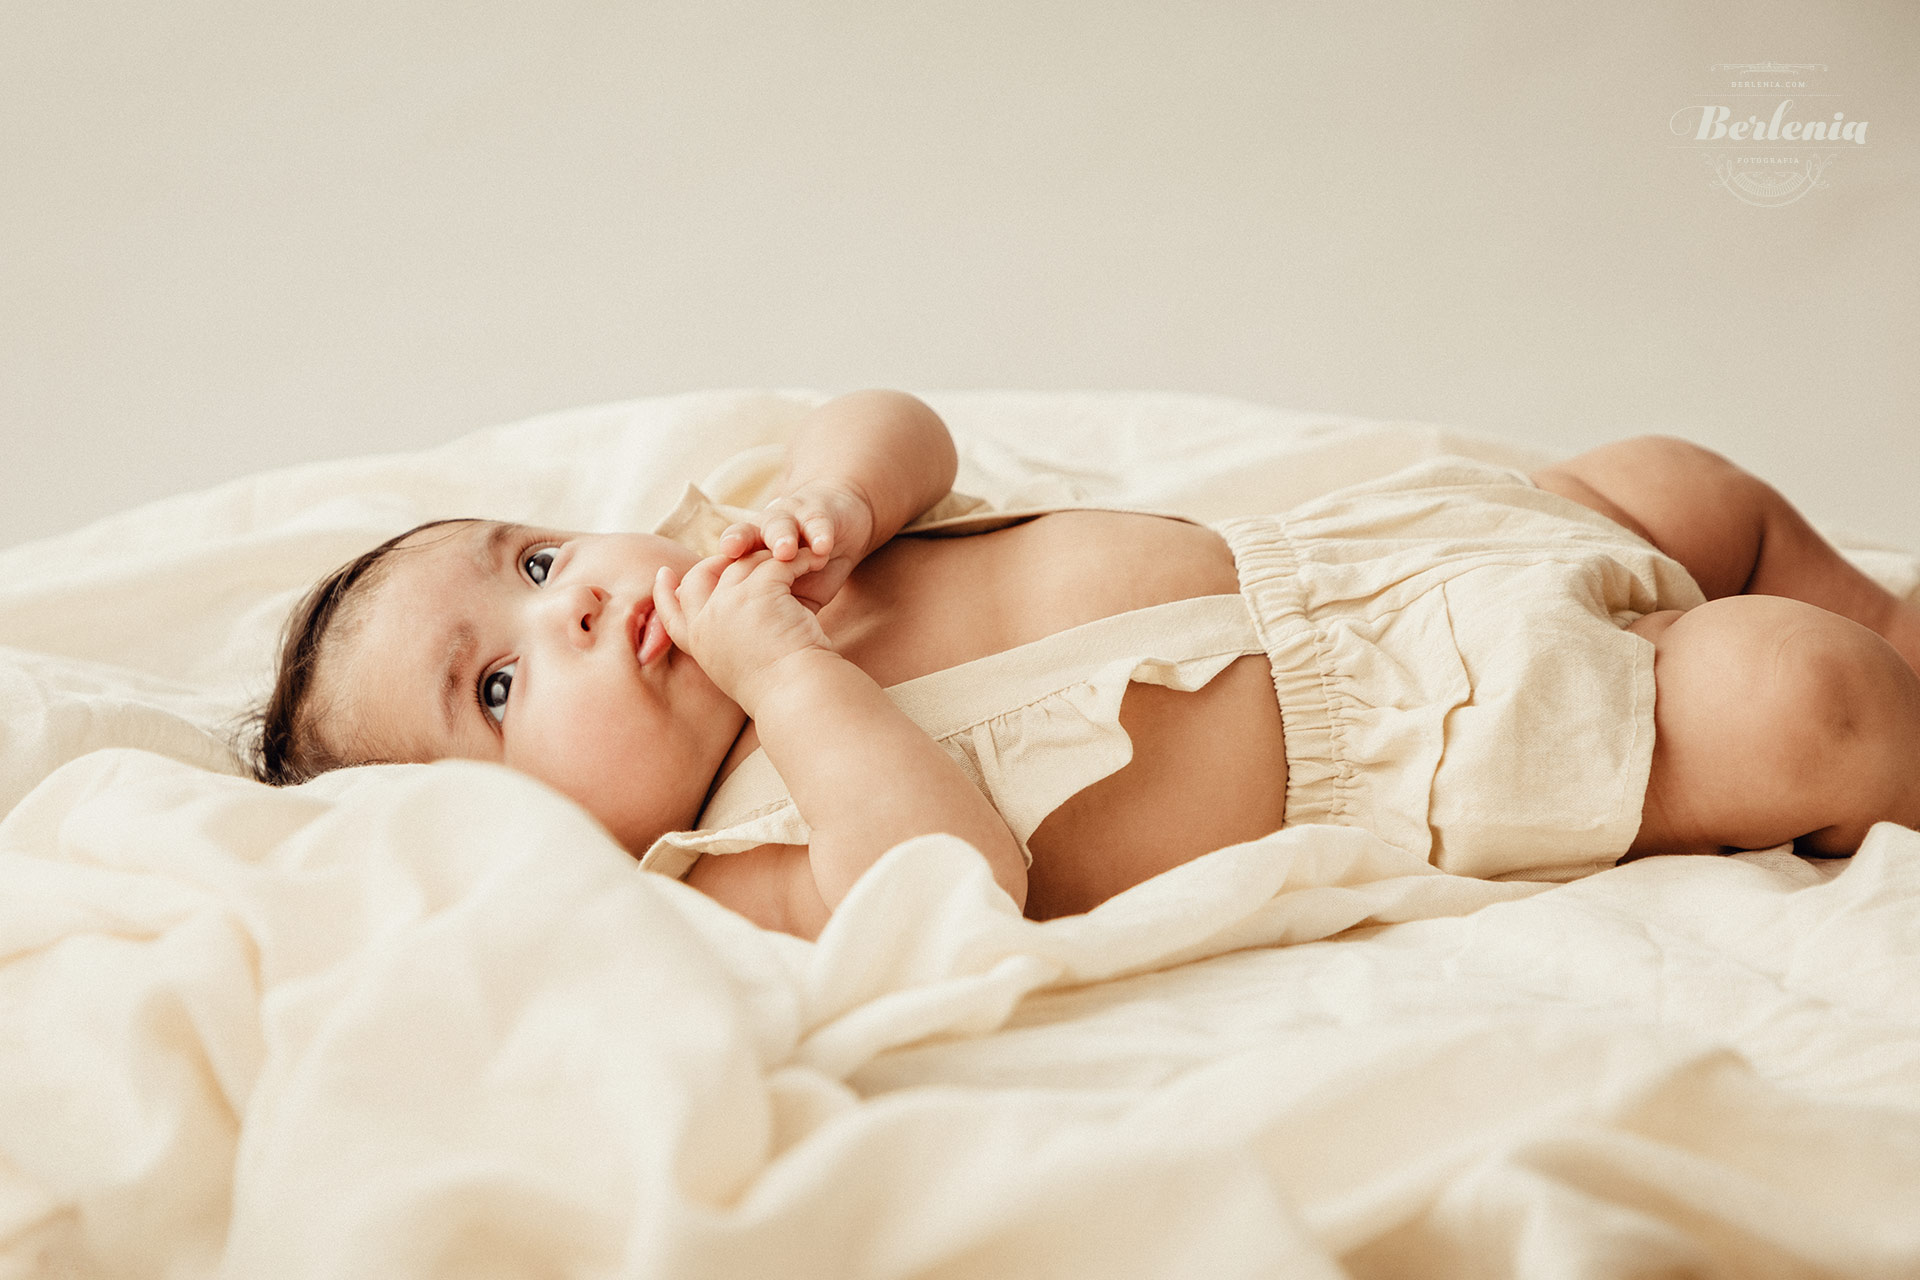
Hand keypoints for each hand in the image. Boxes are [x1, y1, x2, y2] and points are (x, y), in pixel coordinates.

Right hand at [652, 547, 836, 711]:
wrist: (798, 695)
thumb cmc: (783, 690)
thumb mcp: (739, 669)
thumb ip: (728, 645)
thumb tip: (732, 630)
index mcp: (701, 644)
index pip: (671, 614)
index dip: (664, 593)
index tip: (664, 573)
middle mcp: (707, 622)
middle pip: (698, 578)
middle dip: (717, 560)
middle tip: (741, 549)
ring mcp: (728, 603)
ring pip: (743, 563)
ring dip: (770, 557)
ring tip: (797, 557)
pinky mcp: (757, 591)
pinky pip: (775, 562)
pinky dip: (800, 559)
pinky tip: (818, 561)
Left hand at [715, 479, 876, 611]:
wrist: (843, 533)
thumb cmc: (808, 574)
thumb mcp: (783, 601)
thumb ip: (762, 614)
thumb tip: (736, 652)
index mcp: (746, 557)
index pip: (721, 562)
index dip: (709, 570)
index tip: (699, 583)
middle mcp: (762, 534)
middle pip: (742, 533)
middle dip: (736, 541)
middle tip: (730, 550)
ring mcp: (790, 519)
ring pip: (777, 523)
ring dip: (779, 536)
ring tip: (785, 552)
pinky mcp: (818, 512)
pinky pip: (816, 522)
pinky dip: (819, 534)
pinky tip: (822, 548)